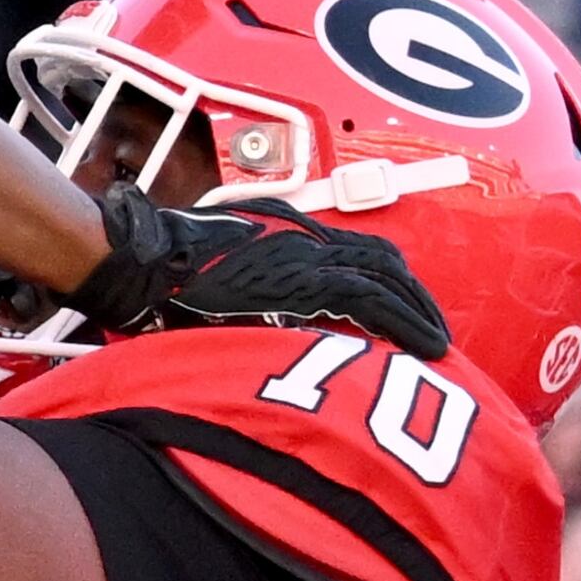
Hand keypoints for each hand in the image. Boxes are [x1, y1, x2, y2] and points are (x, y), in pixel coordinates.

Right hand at [63, 181, 451, 357]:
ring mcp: (307, 261)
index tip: (412, 307)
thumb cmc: (170, 268)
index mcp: (291, 233)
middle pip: (384, 262)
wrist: (144, 265)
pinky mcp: (302, 288)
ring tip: (436, 344)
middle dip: (417, 298)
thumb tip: (278, 314)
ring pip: (387, 279)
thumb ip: (261, 279)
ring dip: (417, 311)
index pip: (362, 251)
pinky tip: (420, 346)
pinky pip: (371, 302)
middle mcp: (306, 241)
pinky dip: (403, 322)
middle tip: (434, 331)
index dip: (396, 280)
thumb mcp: (227, 261)